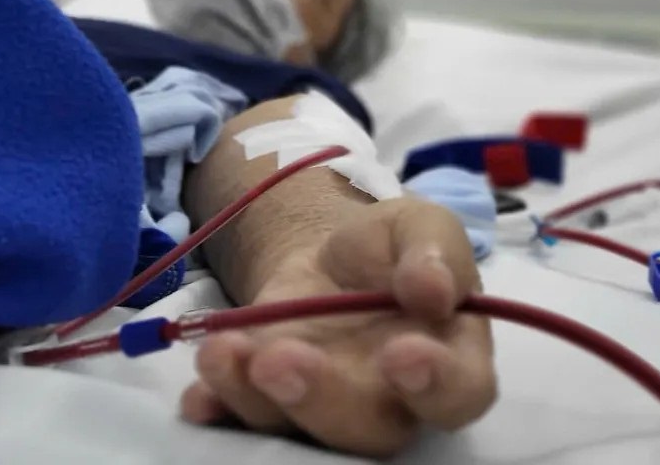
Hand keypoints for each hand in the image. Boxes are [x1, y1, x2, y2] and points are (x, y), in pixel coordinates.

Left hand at [179, 198, 496, 456]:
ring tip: (223, 352)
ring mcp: (328, 408)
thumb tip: (433, 289)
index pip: (460, 392)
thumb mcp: (420, 226)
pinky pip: (245, 422)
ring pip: (302, 433)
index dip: (436, 385)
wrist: (330, 253)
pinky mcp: (273, 404)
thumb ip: (437, 252)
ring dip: (257, 400)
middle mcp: (394, 401)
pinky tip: (199, 393)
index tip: (400, 354)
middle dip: (323, 398)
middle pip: (371, 428)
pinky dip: (220, 409)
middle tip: (280, 358)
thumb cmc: (391, 248)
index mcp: (450, 358)